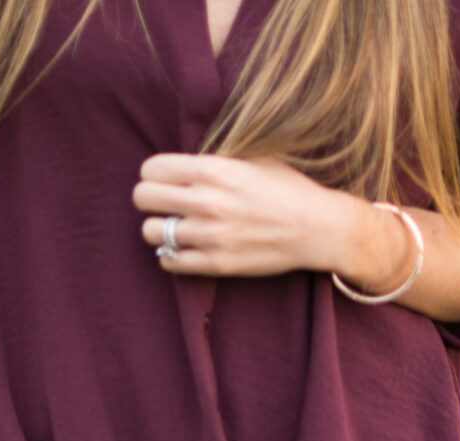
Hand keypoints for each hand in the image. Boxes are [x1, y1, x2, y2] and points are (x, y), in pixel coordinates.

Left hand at [133, 151, 365, 279]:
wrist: (316, 229)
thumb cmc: (286, 188)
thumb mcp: (252, 157)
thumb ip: (214, 159)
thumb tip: (183, 161)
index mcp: (213, 170)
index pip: (152, 168)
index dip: (153, 173)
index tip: (164, 179)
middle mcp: (208, 202)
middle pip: (143, 198)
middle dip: (148, 199)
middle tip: (162, 203)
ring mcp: (211, 236)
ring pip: (151, 232)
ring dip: (158, 229)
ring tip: (173, 226)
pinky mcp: (217, 264)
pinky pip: (169, 262)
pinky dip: (169, 255)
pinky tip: (183, 247)